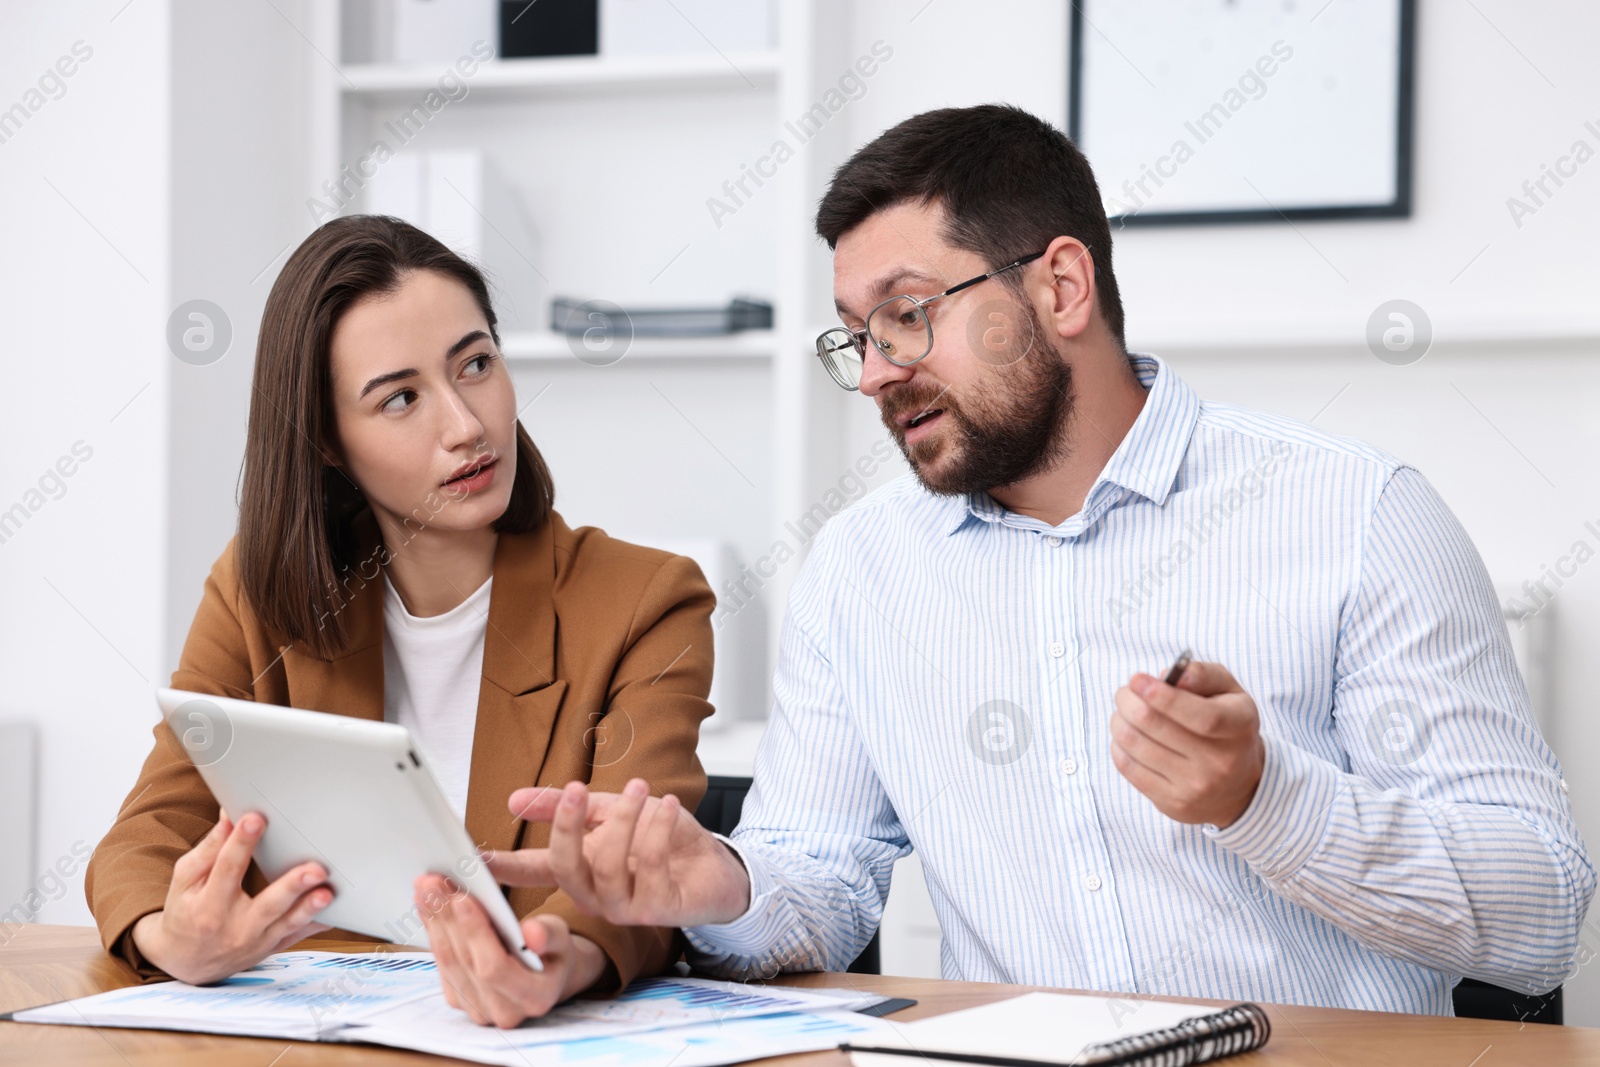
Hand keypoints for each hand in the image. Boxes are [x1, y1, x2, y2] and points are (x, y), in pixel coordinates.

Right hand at [130, 813, 332, 984]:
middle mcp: (235, 926)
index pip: (227, 869)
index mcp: (208, 905)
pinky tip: (338, 910)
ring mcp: (257, 940)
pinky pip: (299, 935)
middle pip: (268, 904)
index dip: (241, 843)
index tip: (255, 819)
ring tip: (328, 892)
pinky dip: (318, 924)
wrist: (185, 962)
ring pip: (288, 923)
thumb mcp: (185, 882)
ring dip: (310, 907)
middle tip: (314, 869)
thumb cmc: (186, 911)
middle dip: (292, 886)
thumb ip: (209, 849)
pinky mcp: (273, 946)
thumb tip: (228, 816)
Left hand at [414, 873, 608, 1026]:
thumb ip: (548, 935)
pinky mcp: (460, 1000)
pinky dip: (433, 931)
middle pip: (465, 962)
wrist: (545, 973)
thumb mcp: (561, 936)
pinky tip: (428, 906)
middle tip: (433, 882)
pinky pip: (441, 964)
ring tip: (426, 888)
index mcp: (535, 998)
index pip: (494, 968)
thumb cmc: (554, 950)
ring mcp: (478, 1010)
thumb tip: (531, 933)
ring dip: (434, 922)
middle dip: (447, 918)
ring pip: (449, 962)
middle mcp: (503, 1012)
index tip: (462, 898)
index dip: (475, 933)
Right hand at [484, 778, 750, 927]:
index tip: (468, 856)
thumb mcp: (611, 813)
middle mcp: (596, 896)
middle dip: (567, 826)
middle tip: (577, 789)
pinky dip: (657, 829)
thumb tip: (514, 799)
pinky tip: (668, 805)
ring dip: (623, 820)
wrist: (714, 867)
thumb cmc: (661, 840)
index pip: (532, 871)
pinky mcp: (660, 909)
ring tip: (640, 789)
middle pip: (565, 868)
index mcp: (580, 873)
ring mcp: (626, 907)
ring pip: (609, 865)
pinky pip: (650, 866)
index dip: (500, 865)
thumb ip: (569, 807)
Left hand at [1110, 659, 1264, 827]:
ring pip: (1135, 745)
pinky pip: (1128, 767)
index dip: (1164, 697)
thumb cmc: (1226, 725)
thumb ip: (1202, 675)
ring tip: (1124, 712)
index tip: (1137, 680)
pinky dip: (1118, 745)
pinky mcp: (1172, 803)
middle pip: (1157, 726)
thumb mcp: (1228, 692)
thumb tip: (1166, 675)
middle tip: (1124, 692)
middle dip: (1129, 701)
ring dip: (1119, 721)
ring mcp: (1195, 787)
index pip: (1203, 717)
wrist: (1237, 787)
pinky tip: (1127, 736)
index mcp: (1239, 727)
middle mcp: (1220, 762)